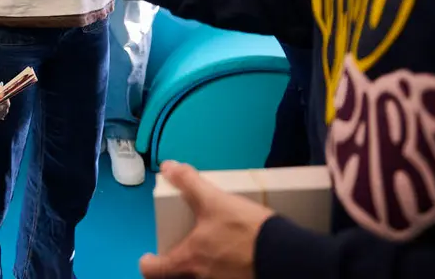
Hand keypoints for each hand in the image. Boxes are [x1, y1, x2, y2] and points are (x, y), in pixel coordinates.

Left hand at [139, 161, 272, 278]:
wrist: (286, 254)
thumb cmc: (244, 229)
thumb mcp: (214, 200)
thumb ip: (189, 183)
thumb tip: (168, 167)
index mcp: (189, 259)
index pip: (155, 271)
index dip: (148, 263)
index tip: (150, 256)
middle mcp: (202, 278)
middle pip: (178, 277)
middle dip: (177, 266)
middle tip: (182, 250)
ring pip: (204, 277)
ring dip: (202, 267)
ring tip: (211, 250)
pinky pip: (226, 278)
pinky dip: (225, 270)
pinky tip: (236, 257)